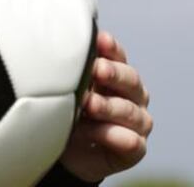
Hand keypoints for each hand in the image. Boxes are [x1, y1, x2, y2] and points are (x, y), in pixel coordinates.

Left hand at [59, 30, 152, 182]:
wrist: (66, 153)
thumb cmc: (67, 113)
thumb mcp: (65, 90)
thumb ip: (68, 72)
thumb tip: (56, 44)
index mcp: (116, 76)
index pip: (118, 56)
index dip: (111, 48)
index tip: (100, 40)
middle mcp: (132, 96)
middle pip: (130, 80)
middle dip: (113, 73)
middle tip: (97, 69)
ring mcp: (137, 123)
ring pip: (129, 110)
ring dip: (108, 106)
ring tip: (88, 104)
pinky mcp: (135, 149)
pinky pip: (130, 141)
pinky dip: (110, 135)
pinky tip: (91, 132)